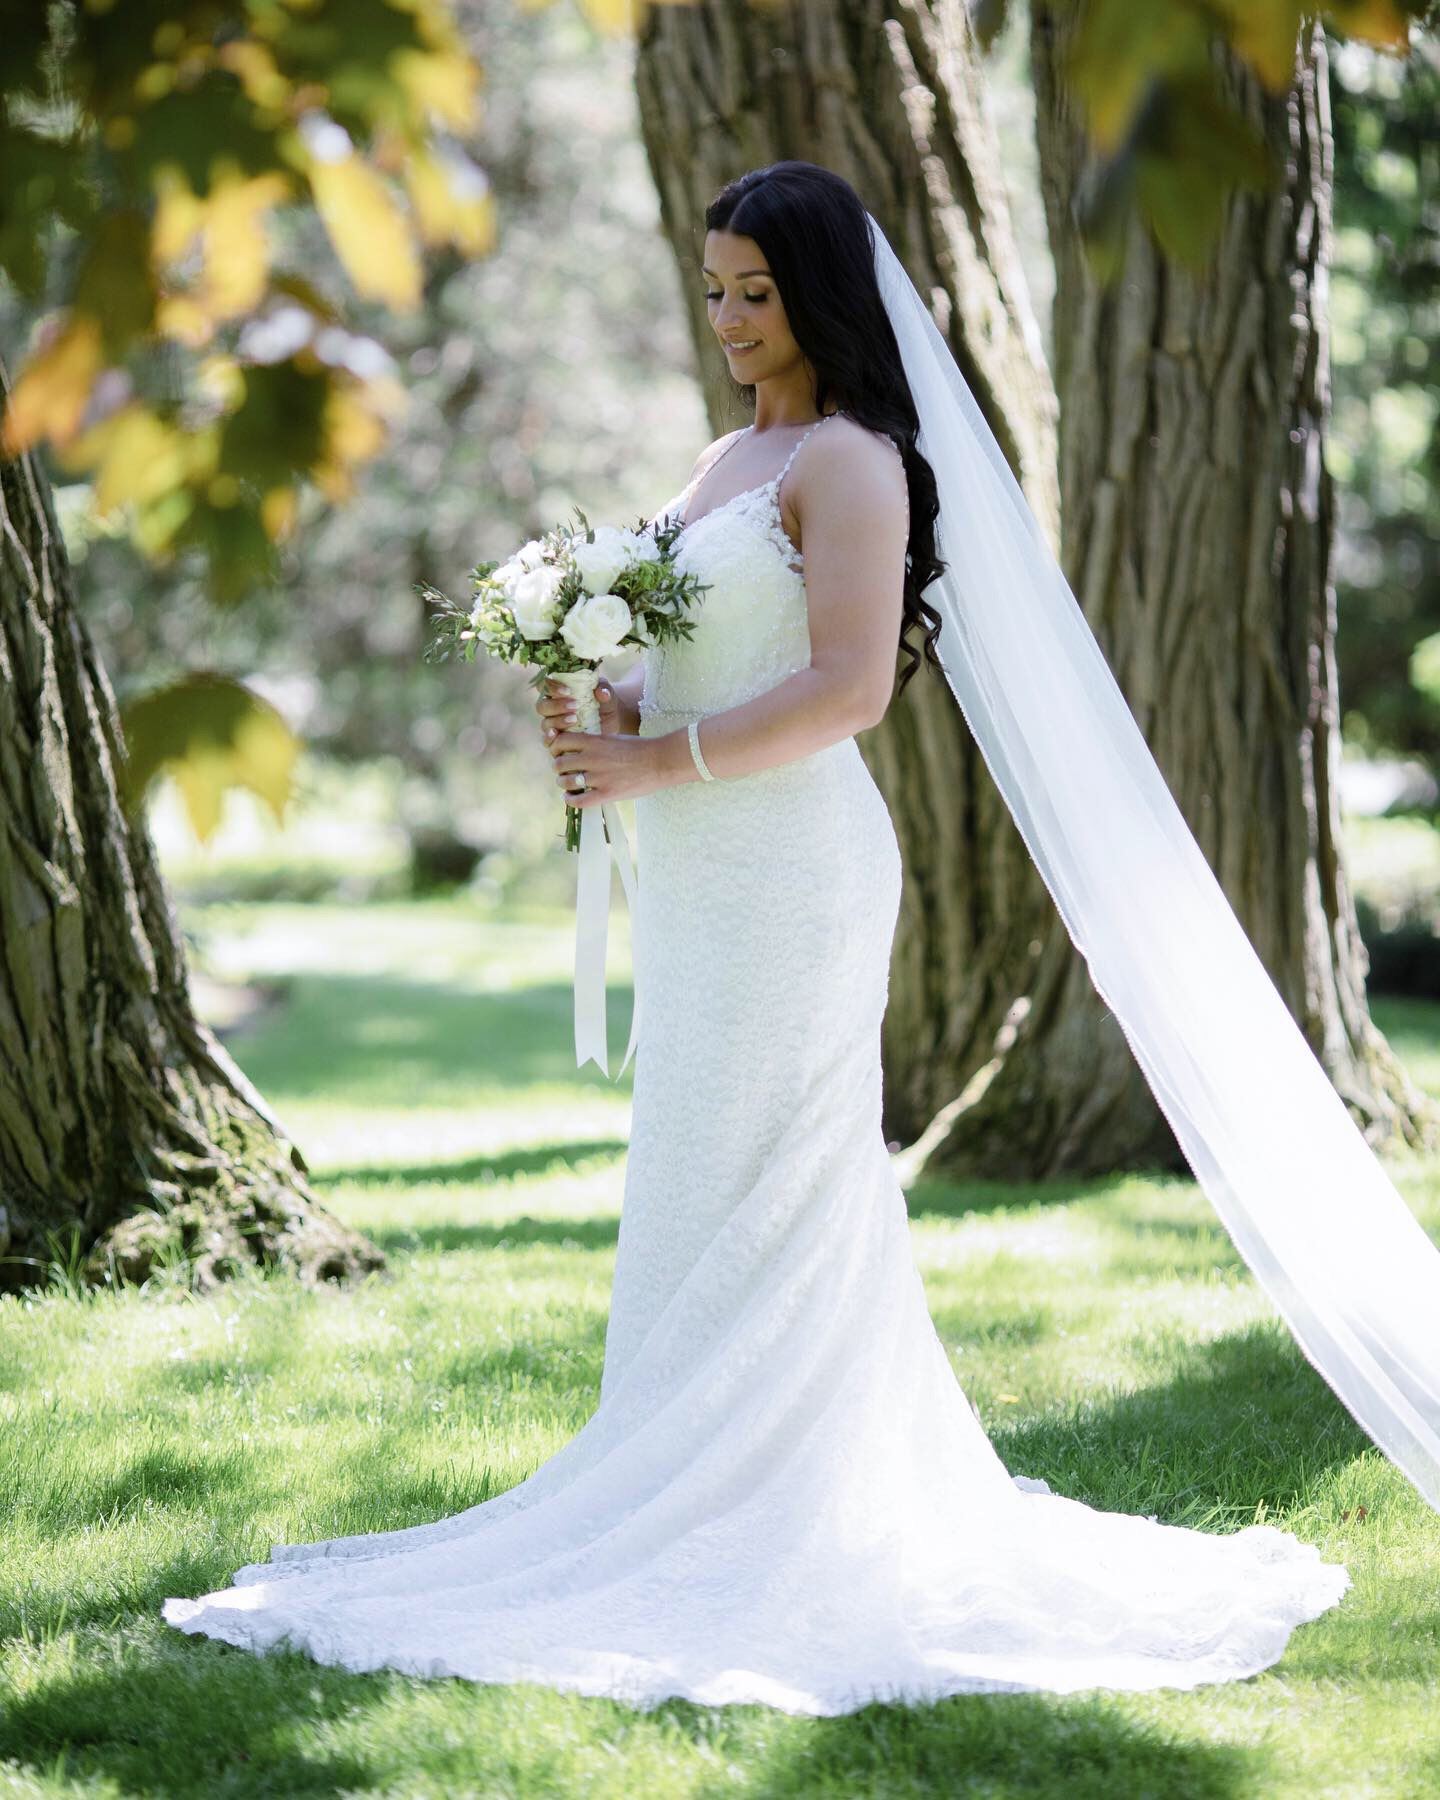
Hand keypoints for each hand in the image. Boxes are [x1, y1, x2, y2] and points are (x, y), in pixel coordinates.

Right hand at [535, 674, 618, 746]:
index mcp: (558, 691)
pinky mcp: (559, 740)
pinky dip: (549, 739)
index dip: (551, 687)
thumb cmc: (605, 701)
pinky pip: (547, 741)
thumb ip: (604, 689)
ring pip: (545, 723)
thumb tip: (602, 693)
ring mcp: (554, 724)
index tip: (567, 691)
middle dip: (556, 706)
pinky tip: (556, 735)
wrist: (614, 720)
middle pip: (542, 706)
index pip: (544, 685)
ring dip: (558, 721)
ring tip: (575, 719)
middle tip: (575, 706)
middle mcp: (552, 708)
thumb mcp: (606, 692)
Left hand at [547, 724, 667, 807]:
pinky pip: (578, 801)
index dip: (556, 748)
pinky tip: (571, 798)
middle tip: (564, 771)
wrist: (661, 761)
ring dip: (563, 784)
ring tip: (568, 785)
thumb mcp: (613, 737)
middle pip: (558, 763)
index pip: (560, 741)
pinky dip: (570, 800)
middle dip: (559, 768)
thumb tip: (577, 747)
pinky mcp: (607, 794)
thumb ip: (594, 742)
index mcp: (594, 741)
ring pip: (564, 782)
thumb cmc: (640, 748)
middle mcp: (592, 758)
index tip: (560, 752)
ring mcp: (599, 777)